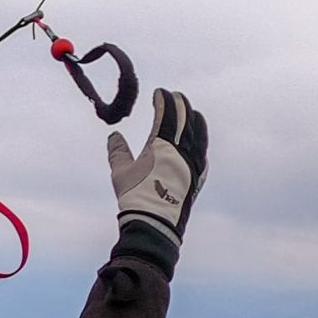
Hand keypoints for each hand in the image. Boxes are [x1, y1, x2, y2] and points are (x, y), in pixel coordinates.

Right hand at [107, 87, 208, 265]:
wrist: (155, 224)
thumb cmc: (134, 197)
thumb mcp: (120, 172)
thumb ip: (118, 151)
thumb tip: (115, 136)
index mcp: (162, 145)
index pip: (167, 114)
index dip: (163, 101)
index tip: (159, 93)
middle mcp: (182, 150)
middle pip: (185, 119)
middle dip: (180, 105)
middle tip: (175, 96)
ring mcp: (193, 163)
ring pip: (199, 134)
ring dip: (194, 120)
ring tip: (191, 112)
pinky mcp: (198, 176)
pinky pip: (203, 152)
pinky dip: (200, 140)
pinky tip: (198, 140)